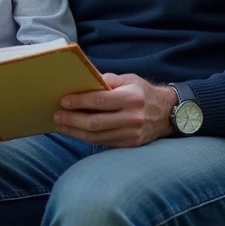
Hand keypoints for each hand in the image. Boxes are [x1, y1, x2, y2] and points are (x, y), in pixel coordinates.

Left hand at [53, 74, 177, 146]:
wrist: (167, 113)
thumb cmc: (142, 93)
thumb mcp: (129, 80)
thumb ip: (108, 81)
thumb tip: (84, 82)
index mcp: (132, 98)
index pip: (100, 101)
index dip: (80, 101)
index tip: (64, 100)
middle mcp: (133, 117)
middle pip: (95, 122)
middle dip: (72, 119)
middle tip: (57, 114)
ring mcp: (132, 134)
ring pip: (97, 136)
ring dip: (75, 131)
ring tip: (61, 125)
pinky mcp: (130, 145)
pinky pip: (103, 142)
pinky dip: (86, 138)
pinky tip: (75, 132)